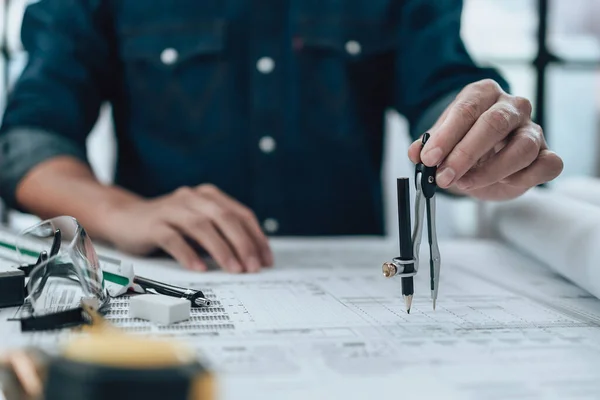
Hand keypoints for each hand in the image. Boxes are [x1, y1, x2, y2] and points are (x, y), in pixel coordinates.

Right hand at [102, 184, 272, 272]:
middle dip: (243, 244)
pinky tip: (200, 268)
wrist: (124, 218)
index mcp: (209, 196)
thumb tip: (252, 258)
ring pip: (201, 227)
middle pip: (224, 218)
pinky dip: (188, 254)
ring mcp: (171, 209)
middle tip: (253, 267)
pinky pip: (173, 239)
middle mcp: (192, 198)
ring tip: (234, 269)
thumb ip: (222, 235)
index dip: (256, 237)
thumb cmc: (169, 225)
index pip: (241, 214)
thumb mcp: (199, 225)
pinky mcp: (153, 224)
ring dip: (221, 249)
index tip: (266, 260)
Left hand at [408, 79, 563, 200]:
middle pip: (493, 124)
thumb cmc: (463, 145)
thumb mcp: (441, 144)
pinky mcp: (547, 154)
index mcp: (483, 94)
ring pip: (522, 147)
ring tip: (465, 184)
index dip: (446, 136)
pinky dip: (524, 178)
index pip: (466, 109)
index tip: (428, 159)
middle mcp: (513, 106)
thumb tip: (415, 152)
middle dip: (464, 154)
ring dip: (490, 171)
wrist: (486, 158)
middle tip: (443, 177)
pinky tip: (503, 184)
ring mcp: (534, 130)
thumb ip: (427, 147)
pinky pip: (546, 165)